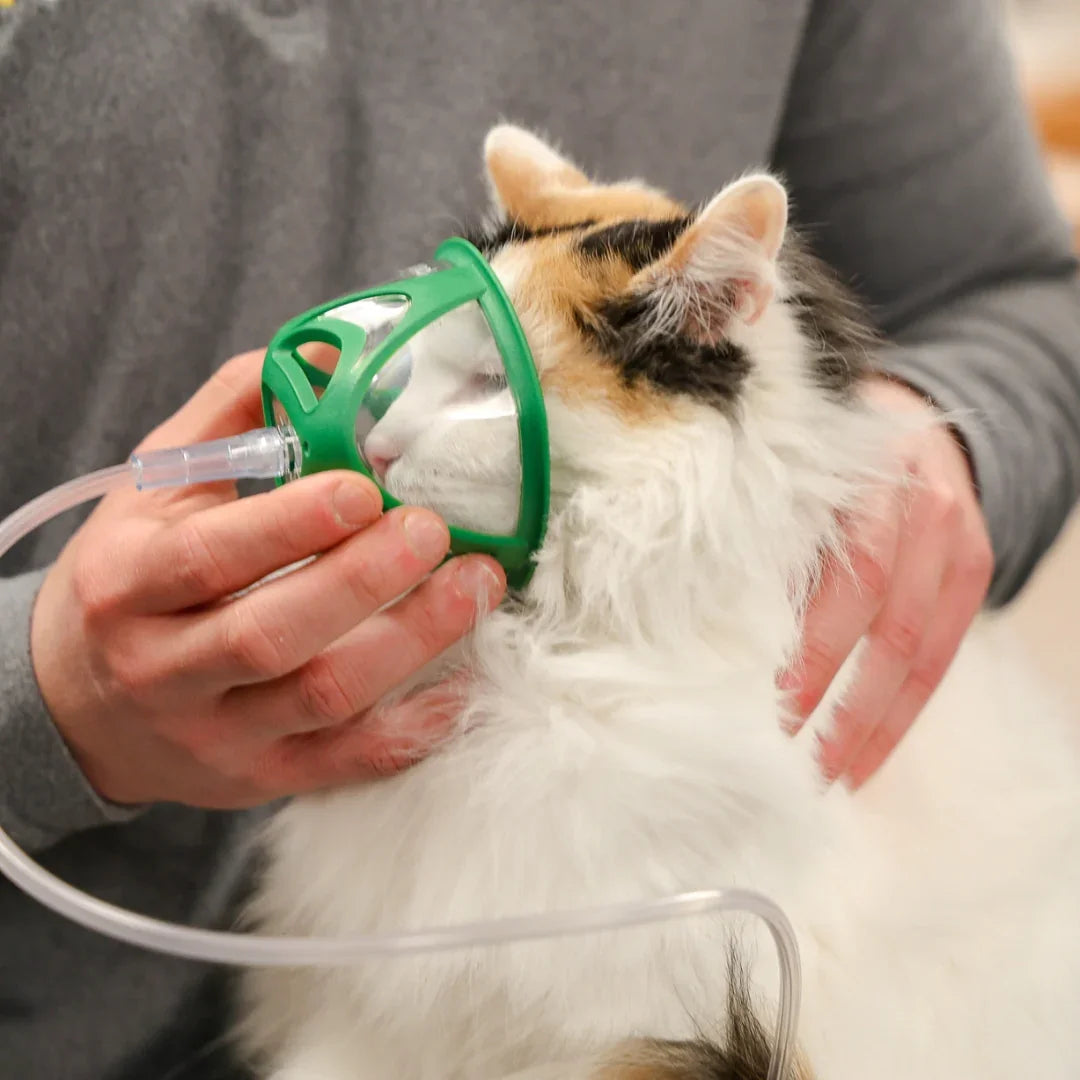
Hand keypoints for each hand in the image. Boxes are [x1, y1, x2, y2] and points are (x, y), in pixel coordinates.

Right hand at [30, 350, 504, 807]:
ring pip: (323, 698)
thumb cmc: (134, 580)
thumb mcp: (154, 489)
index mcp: (132, 585)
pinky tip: (468, 678)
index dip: (292, 524)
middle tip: (435, 530)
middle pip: (271, 634)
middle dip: (364, 581)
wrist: (81, 705)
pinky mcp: (264, 777)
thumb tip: (321, 351)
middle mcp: (166, 669)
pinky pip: (350, 761)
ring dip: (412, 642)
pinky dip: (416, 726)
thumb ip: (232, 415)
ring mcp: (219, 735)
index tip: (366, 488)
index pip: (210, 557)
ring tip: (477, 586)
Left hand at [780, 376, 992, 788]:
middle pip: (887, 622)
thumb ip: (759, 532)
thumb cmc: (818, 455)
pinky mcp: (972, 570)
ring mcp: (955, 541)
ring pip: (920, 652)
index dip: (814, 647)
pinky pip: (942, 657)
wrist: (901, 419)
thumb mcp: (786, 472)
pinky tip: (865, 755)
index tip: (766, 701)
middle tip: (783, 754)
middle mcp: (923, 507)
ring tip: (826, 775)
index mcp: (866, 480)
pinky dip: (899, 713)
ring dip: (872, 723)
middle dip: (837, 698)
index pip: (850, 577)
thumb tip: (696, 619)